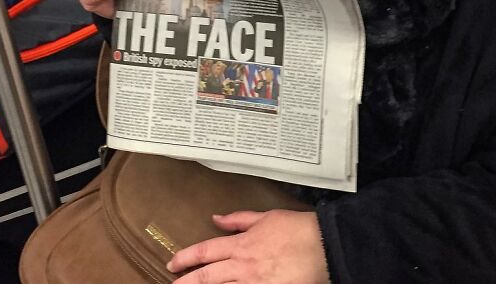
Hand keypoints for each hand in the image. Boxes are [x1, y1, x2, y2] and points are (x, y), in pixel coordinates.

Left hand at [168, 210, 329, 283]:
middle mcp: (243, 266)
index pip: (205, 251)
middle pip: (206, 277)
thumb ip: (239, 220)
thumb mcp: (266, 217)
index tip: (173, 263)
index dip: (186, 258)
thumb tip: (217, 219)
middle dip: (186, 282)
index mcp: (242, 244)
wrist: (322, 246)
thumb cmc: (297, 229)